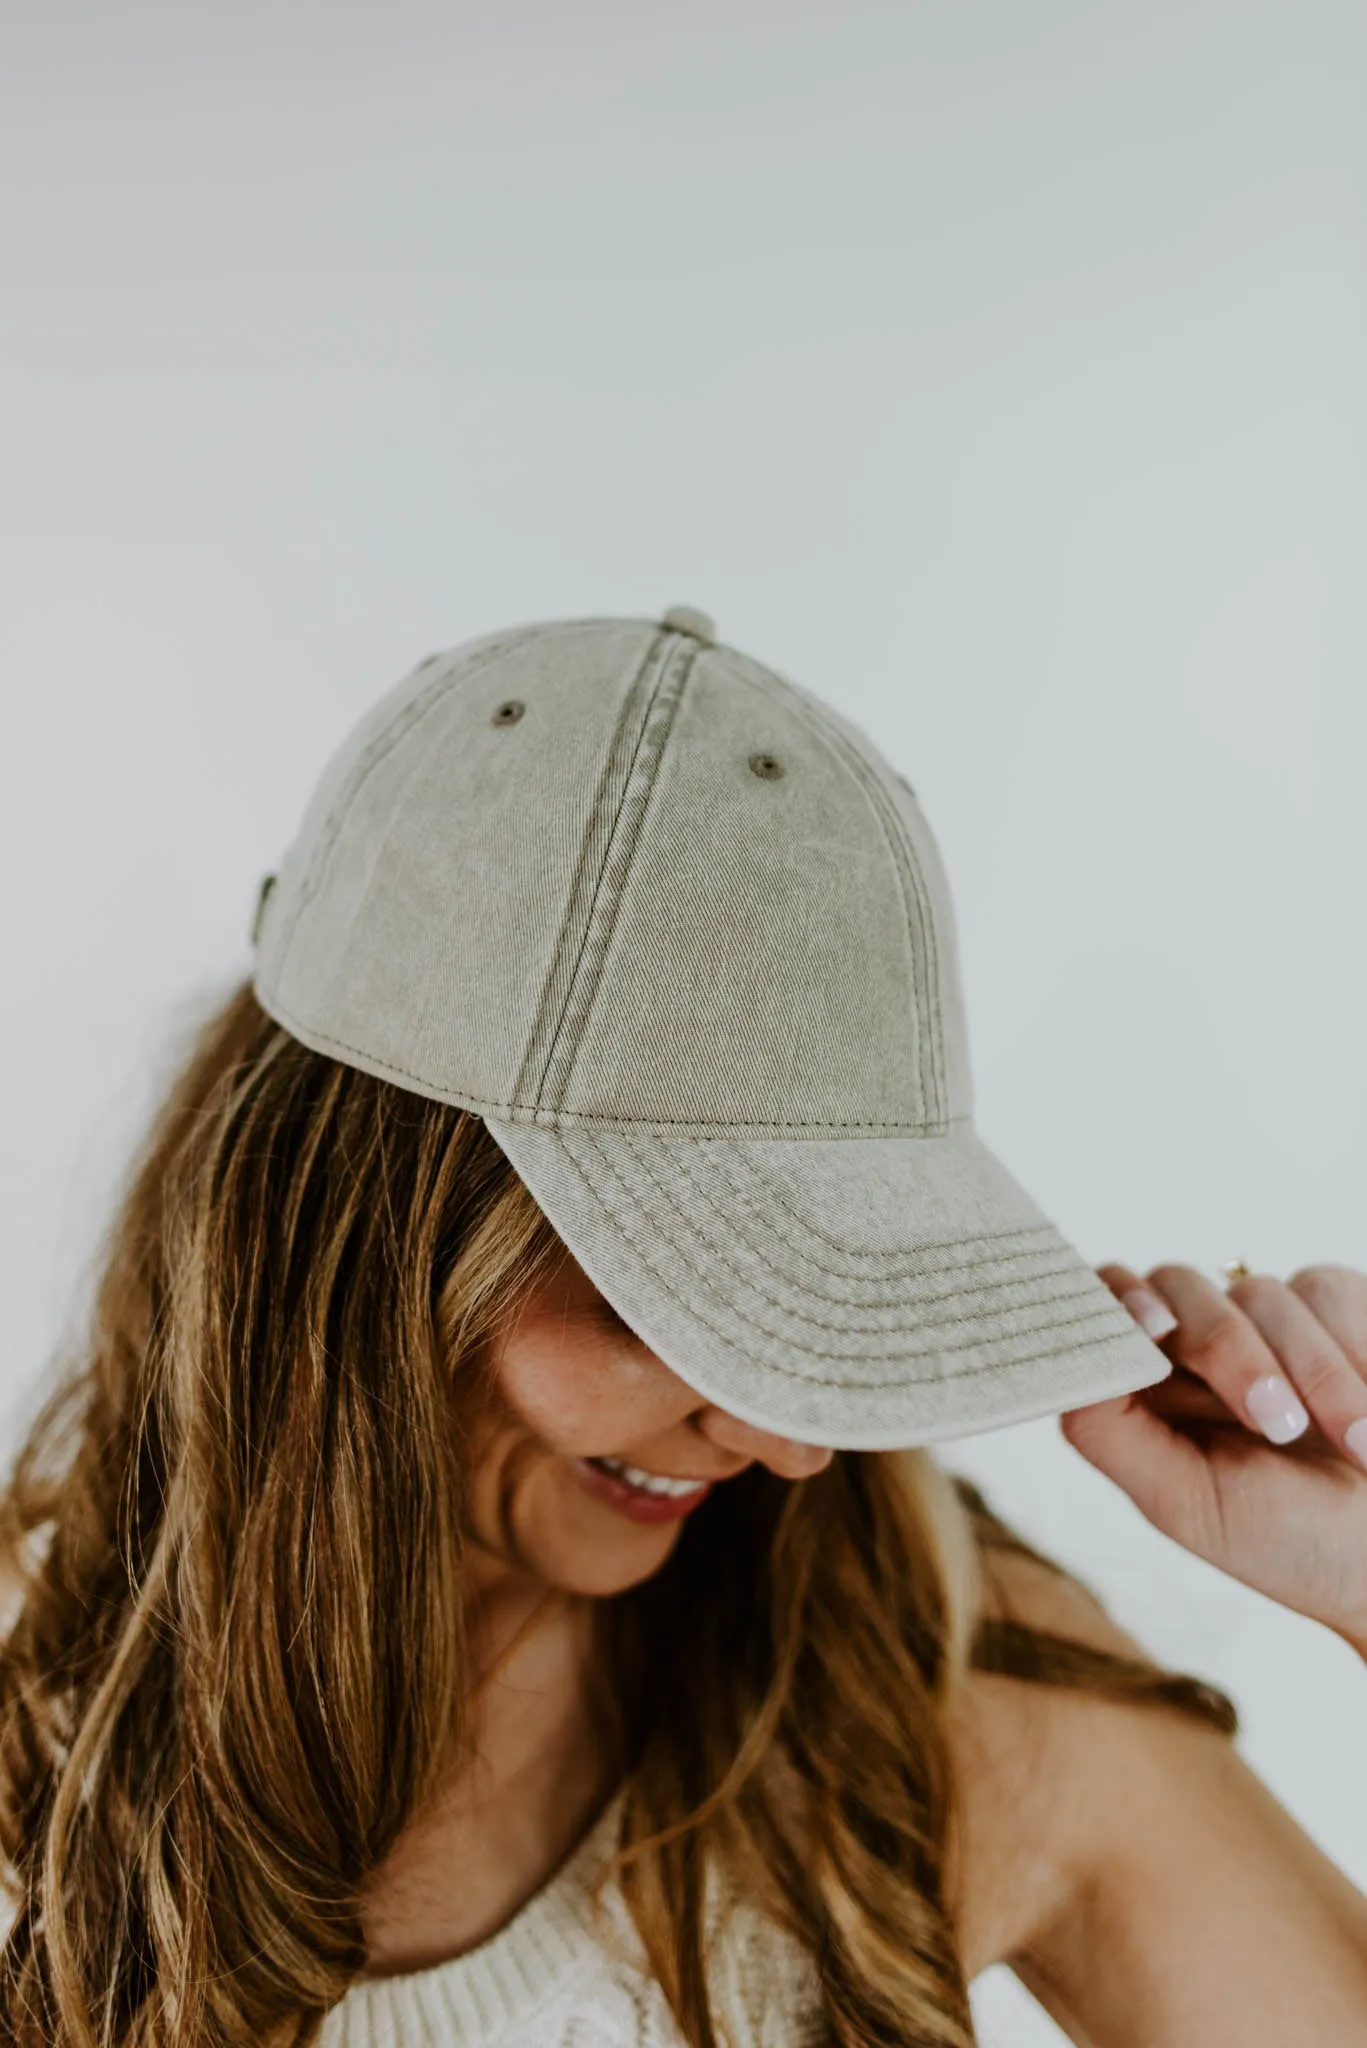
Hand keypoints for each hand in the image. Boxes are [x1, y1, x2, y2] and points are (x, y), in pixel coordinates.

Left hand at [1059, 1262, 1366, 1654]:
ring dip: (1314, 1374)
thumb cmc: (1288, 1540)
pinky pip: (1324, 1291)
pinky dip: (1351, 1350)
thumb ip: (1109, 1433)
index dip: (1117, 1301)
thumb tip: (1063, 1372)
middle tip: (1280, 1426)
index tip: (1152, 1327)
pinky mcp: (1333, 1309)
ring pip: (1260, 1293)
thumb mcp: (1183, 1500)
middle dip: (1232, 1353)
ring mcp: (1266, 1321)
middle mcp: (1200, 1342)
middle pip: (1179, 1287)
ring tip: (1355, 1448)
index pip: (1107, 1306)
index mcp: (1150, 1384)